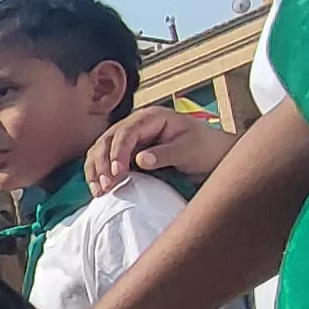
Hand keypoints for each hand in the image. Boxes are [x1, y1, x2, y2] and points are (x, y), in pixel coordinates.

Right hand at [85, 106, 238, 192]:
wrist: (212, 156)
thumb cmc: (205, 149)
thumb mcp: (190, 150)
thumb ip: (166, 154)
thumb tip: (140, 159)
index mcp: (151, 117)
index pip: (126, 132)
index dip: (118, 152)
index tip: (117, 173)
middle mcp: (135, 125)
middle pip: (107, 140)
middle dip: (102, 163)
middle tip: (105, 186)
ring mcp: (129, 139)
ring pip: (100, 150)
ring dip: (95, 170)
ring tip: (99, 191)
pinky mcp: (126, 154)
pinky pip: (105, 162)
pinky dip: (98, 175)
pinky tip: (99, 189)